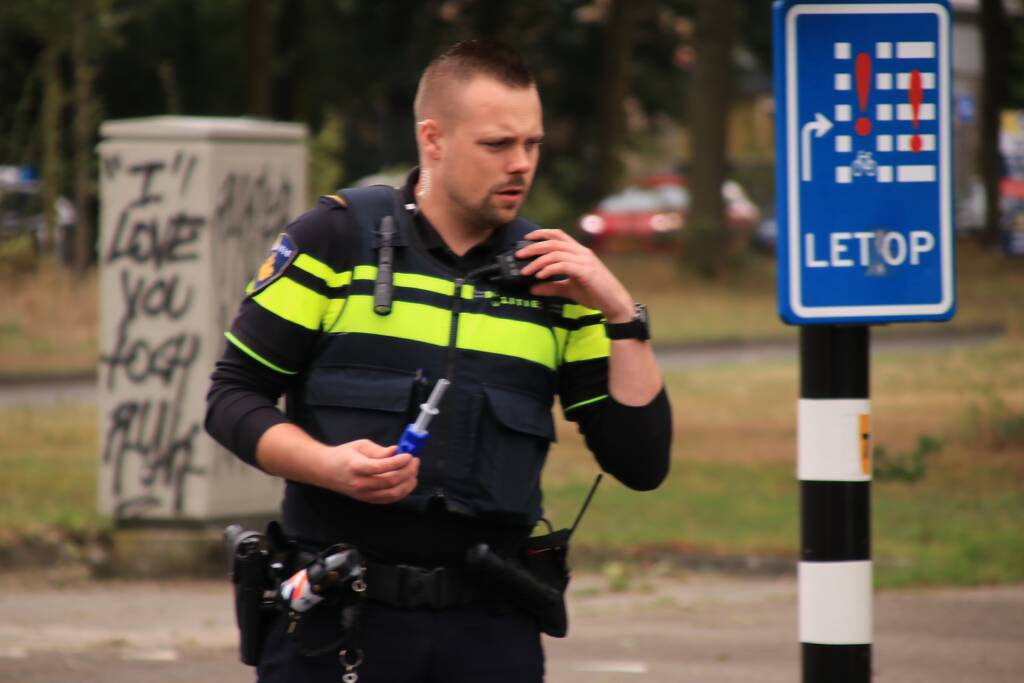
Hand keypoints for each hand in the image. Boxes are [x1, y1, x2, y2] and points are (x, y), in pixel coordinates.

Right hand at [319, 439, 419, 503]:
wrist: (326, 471)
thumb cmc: (343, 455)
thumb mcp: (360, 445)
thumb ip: (379, 450)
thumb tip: (397, 451)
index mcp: (356, 466)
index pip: (380, 467)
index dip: (398, 462)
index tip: (408, 455)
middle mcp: (360, 483)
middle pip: (390, 481)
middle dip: (407, 471)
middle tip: (415, 461)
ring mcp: (364, 494)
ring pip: (392, 493)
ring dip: (408, 483)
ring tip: (413, 471)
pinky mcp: (368, 500)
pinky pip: (389, 499)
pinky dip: (402, 491)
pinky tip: (408, 482)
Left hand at [517, 229, 634, 321]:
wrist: (615, 304)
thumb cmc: (595, 294)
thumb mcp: (569, 290)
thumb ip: (552, 286)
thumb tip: (532, 288)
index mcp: (579, 252)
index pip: (558, 235)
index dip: (541, 234)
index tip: (525, 239)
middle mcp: (582, 252)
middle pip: (553, 242)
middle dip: (533, 247)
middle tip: (519, 255)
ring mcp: (585, 261)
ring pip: (556, 253)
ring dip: (538, 261)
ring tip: (526, 271)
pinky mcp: (586, 271)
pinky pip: (563, 265)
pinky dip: (549, 269)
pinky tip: (540, 276)